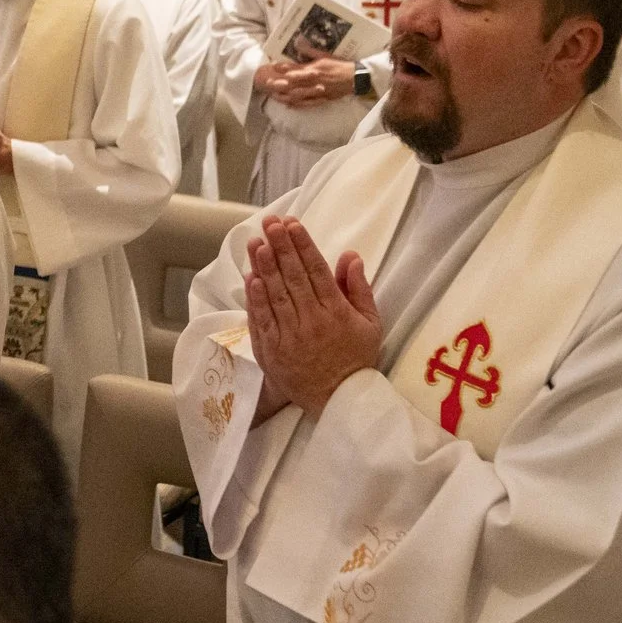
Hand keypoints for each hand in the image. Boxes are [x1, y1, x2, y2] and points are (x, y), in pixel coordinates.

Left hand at [244, 217, 380, 417]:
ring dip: (264, 266)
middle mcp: (312, 321)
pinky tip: (251, 278)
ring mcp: (290, 336)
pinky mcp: (272, 350)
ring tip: (256, 242)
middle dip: (280, 247)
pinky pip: (262, 320)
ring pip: (275, 295)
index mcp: (337, 312)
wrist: (339, 400)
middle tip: (270, 223)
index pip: (316, 271)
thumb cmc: (357, 359)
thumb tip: (350, 256)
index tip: (292, 224)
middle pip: (293, 277)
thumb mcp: (370, 323)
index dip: (303, 245)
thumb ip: (359, 289)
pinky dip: (255, 299)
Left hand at [261, 57, 353, 106]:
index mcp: (314, 68)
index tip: (273, 66)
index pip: (296, 68)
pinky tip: (288, 105)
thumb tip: (298, 41)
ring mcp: (317, 91)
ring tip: (274, 95)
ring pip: (299, 95)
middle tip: (268, 83)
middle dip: (280, 83)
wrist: (355, 78)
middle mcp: (314, 80)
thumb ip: (309, 51)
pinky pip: (307, 103)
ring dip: (286, 95)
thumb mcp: (324, 55)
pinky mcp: (322, 98)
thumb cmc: (339, 64)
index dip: (284, 67)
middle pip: (294, 83)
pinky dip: (297, 104)